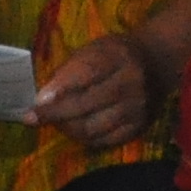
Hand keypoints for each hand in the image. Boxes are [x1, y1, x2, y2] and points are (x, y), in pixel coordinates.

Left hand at [32, 34, 154, 151]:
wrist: (158, 62)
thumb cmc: (116, 54)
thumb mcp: (94, 49)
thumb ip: (70, 70)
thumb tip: (43, 99)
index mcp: (118, 56)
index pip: (86, 73)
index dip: (60, 88)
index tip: (37, 101)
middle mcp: (131, 83)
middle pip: (86, 104)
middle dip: (55, 114)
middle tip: (32, 118)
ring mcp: (137, 108)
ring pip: (92, 128)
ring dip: (66, 128)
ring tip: (55, 122)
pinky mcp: (139, 127)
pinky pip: (104, 141)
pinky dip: (84, 138)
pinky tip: (75, 129)